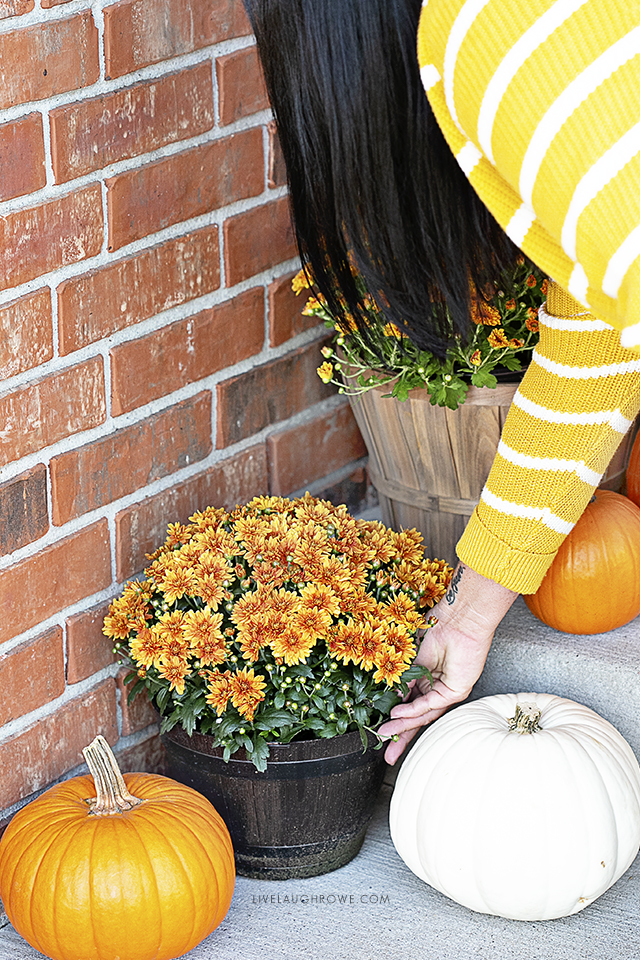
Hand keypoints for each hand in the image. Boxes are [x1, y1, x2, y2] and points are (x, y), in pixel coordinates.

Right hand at [378, 562, 517, 763]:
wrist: (460, 618)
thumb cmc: (440, 628)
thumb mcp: (413, 659)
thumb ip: (403, 681)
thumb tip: (391, 699)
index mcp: (429, 680)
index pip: (412, 706)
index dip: (397, 720)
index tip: (382, 733)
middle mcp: (439, 688)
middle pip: (418, 718)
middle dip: (402, 736)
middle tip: (387, 754)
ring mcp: (448, 691)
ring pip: (423, 715)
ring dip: (403, 725)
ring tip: (386, 734)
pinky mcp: (456, 690)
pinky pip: (430, 704)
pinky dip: (413, 709)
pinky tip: (398, 713)